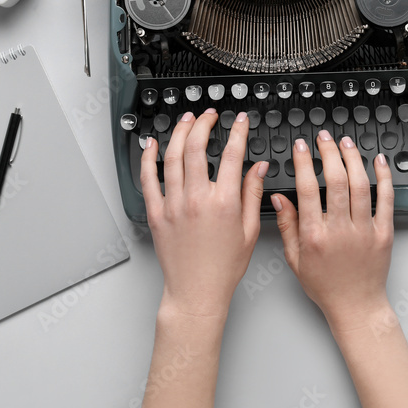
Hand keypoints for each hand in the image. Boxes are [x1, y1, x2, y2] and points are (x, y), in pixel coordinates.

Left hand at [140, 108, 265, 318]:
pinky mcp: (156, 213)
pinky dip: (149, 158)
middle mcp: (197, 199)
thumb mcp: (249, 230)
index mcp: (224, 203)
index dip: (238, 132)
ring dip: (180, 133)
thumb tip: (258, 168)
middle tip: (208, 115)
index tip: (240, 121)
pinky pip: (148, 178)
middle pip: (198, 147)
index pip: (232, 155)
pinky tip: (153, 145)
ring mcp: (173, 205)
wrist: (196, 291)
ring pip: (173, 157)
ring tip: (186, 121)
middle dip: (204, 124)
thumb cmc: (223, 267)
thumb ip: (252, 194)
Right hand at [271, 130, 393, 332]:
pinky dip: (383, 178)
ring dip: (353, 159)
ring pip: (360, 185)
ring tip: (346, 143)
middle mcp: (340, 231)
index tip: (300, 147)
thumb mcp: (295, 259)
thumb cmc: (326, 286)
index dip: (304, 163)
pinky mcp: (384, 233)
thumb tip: (279, 198)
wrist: (356, 306)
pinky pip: (386, 199)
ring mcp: (364, 231)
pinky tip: (378, 161)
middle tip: (323, 138)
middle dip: (329, 153)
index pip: (308, 190)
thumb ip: (286, 226)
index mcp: (315, 236)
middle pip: (336, 181)